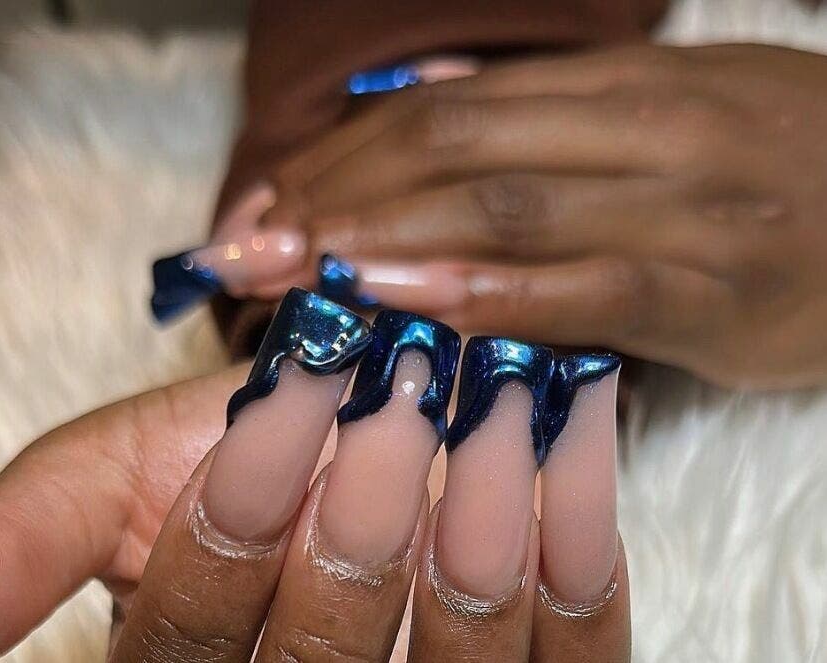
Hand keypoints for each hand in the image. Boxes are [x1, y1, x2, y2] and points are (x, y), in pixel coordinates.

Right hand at [0, 292, 629, 661]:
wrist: (341, 412)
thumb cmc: (222, 444)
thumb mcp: (105, 477)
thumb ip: (13, 545)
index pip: (195, 627)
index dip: (236, 514)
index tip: (286, 391)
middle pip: (329, 647)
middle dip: (358, 512)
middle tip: (395, 395)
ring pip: (459, 655)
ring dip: (471, 521)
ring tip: (490, 409)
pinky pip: (575, 644)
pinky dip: (573, 536)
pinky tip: (563, 438)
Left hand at [260, 44, 826, 388]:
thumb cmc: (778, 164)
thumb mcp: (665, 107)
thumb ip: (544, 107)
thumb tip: (425, 89)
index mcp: (622, 82)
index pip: (446, 104)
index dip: (340, 152)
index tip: (265, 202)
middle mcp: (643, 132)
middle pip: (452, 147)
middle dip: (332, 196)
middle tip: (245, 250)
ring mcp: (681, 213)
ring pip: (504, 208)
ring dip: (380, 240)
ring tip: (288, 276)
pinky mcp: (714, 297)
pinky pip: (582, 291)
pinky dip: (482, 292)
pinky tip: (400, 302)